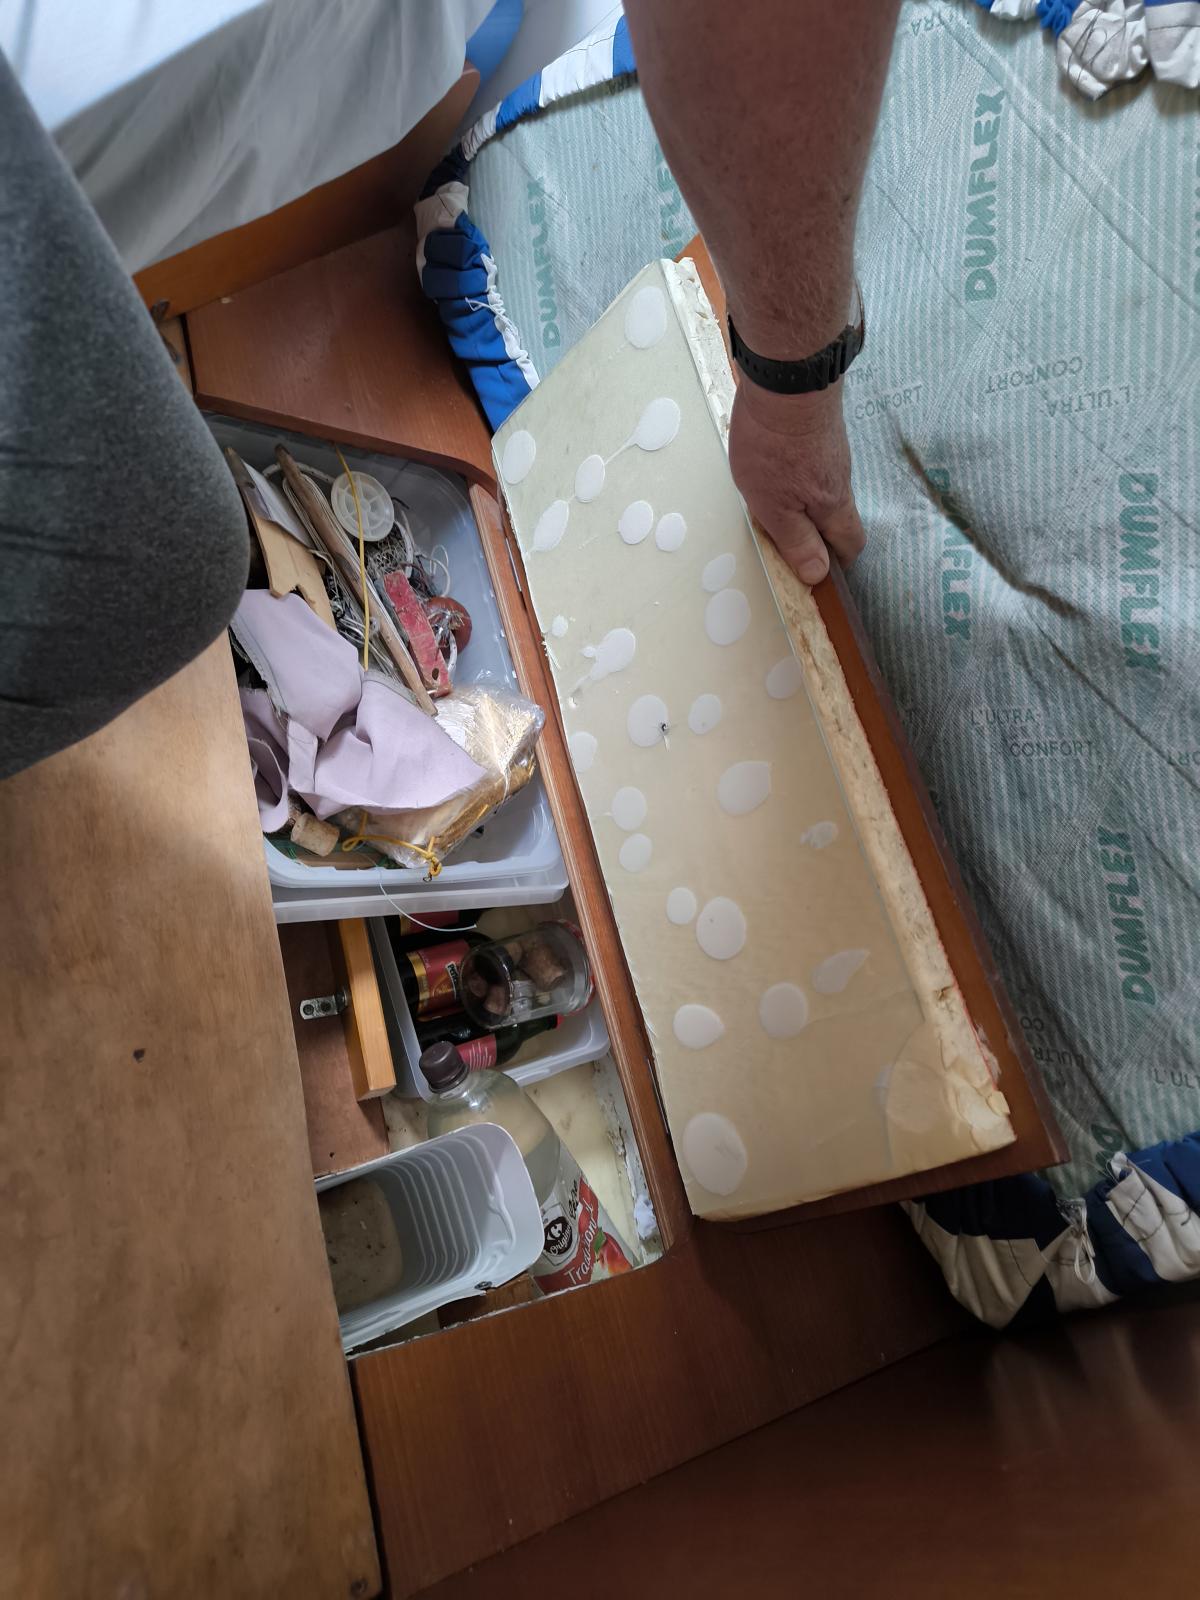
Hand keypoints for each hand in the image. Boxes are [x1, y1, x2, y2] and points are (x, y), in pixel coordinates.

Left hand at [727, 380, 865, 585]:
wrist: (786, 380)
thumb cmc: (775, 447)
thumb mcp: (775, 507)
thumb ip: (796, 541)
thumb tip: (818, 575)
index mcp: (833, 506)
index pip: (850, 544)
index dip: (836, 562)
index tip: (814, 567)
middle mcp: (842, 480)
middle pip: (840, 517)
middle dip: (819, 532)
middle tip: (787, 535)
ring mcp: (834, 453)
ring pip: (827, 489)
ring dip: (807, 501)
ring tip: (774, 497)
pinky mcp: (822, 431)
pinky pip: (817, 464)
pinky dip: (801, 474)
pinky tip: (777, 465)